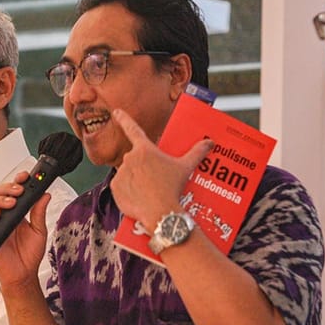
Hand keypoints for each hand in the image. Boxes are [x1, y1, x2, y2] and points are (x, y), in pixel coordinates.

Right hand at [0, 172, 48, 287]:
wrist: (24, 274)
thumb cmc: (30, 253)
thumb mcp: (39, 230)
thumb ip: (39, 212)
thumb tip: (45, 194)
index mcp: (15, 211)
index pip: (12, 191)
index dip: (17, 181)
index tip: (25, 176)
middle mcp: (2, 215)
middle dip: (7, 188)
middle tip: (19, 190)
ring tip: (12, 203)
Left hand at [110, 108, 212, 230]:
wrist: (160, 213)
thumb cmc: (172, 188)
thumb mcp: (185, 168)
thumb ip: (197, 152)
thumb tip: (209, 142)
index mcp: (145, 149)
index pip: (132, 129)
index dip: (124, 118)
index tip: (116, 112)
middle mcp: (130, 158)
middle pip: (134, 158)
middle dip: (142, 167)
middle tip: (154, 180)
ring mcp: (120, 173)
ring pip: (127, 173)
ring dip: (135, 179)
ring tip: (148, 191)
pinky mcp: (115, 187)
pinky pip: (120, 186)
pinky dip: (127, 190)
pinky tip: (138, 197)